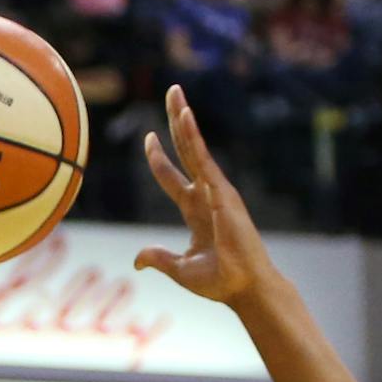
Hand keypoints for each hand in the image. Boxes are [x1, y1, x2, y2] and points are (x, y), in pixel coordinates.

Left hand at [135, 85, 276, 307]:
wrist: (244, 288)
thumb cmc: (220, 280)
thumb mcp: (180, 269)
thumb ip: (159, 258)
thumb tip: (137, 260)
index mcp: (195, 210)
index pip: (173, 177)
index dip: (159, 158)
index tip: (148, 138)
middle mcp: (206, 194)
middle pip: (187, 151)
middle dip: (176, 122)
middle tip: (171, 93)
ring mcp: (215, 191)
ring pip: (195, 148)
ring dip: (184, 119)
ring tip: (175, 93)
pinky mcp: (222, 193)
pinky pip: (204, 160)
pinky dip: (194, 138)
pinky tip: (185, 117)